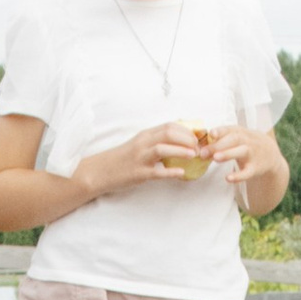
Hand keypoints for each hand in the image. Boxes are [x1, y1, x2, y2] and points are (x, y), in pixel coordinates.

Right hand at [81, 122, 207, 198]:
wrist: (101, 171)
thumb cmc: (123, 159)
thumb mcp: (140, 145)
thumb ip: (156, 141)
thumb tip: (179, 142)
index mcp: (146, 135)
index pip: (169, 126)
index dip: (187, 130)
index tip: (198, 137)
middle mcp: (143, 143)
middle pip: (168, 133)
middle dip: (187, 138)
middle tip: (198, 147)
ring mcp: (140, 158)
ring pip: (163, 149)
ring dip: (180, 150)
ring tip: (193, 155)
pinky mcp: (138, 173)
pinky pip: (157, 172)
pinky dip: (171, 172)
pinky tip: (182, 173)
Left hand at [200, 122, 266, 187]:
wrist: (269, 154)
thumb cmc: (244, 144)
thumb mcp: (235, 138)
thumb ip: (218, 140)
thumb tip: (198, 146)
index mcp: (239, 132)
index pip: (228, 129)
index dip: (220, 131)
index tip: (211, 134)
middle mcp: (246, 141)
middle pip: (233, 140)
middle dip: (218, 145)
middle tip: (203, 153)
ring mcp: (252, 154)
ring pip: (241, 152)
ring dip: (228, 154)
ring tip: (215, 158)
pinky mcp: (255, 168)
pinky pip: (247, 172)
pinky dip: (238, 176)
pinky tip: (228, 178)